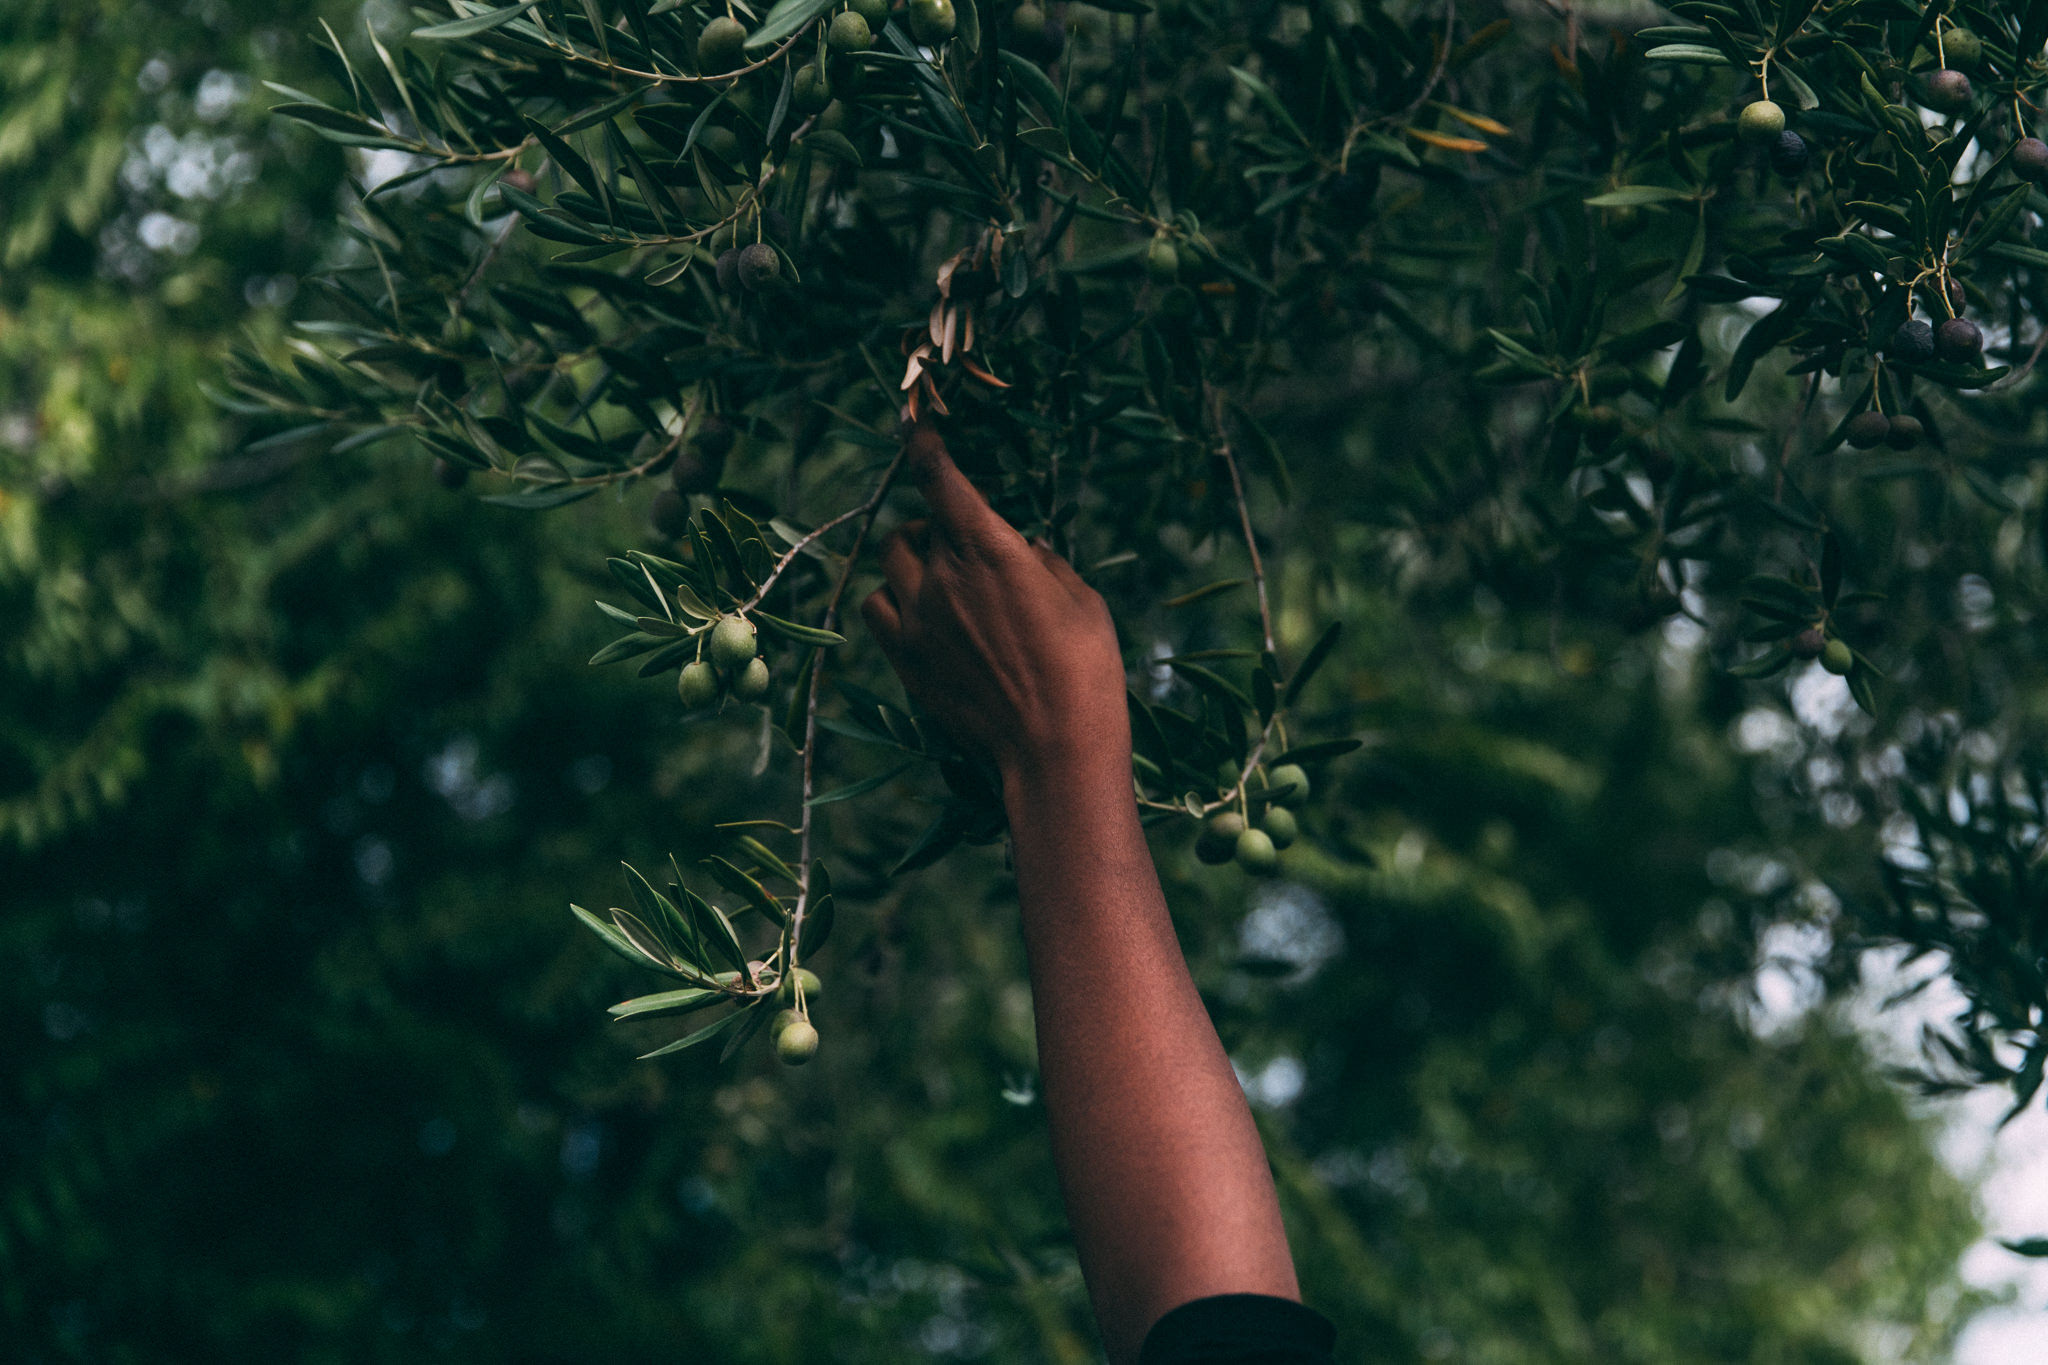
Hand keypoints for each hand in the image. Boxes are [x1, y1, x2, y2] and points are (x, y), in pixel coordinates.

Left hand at [860, 425, 1130, 787]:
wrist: (1054, 749)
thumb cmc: (1085, 671)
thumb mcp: (1082, 601)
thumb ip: (1046, 564)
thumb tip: (1026, 552)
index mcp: (990, 549)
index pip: (940, 480)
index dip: (924, 446)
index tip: (916, 427)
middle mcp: (943, 577)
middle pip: (913, 527)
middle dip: (932, 525)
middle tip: (957, 540)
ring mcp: (917, 621)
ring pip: (890, 566)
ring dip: (909, 561)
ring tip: (936, 576)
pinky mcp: (906, 661)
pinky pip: (877, 612)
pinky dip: (891, 601)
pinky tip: (917, 614)